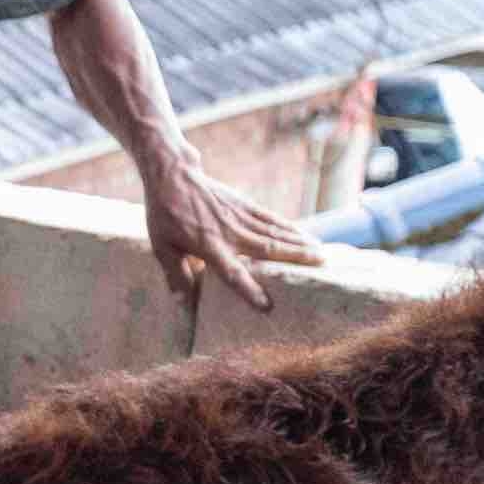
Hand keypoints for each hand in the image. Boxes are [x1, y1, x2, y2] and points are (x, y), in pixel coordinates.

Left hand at [145, 170, 321, 311]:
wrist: (172, 177)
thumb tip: (182, 304)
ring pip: (275, 232)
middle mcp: (230, 232)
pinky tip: (304, 234)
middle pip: (268, 248)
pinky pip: (270, 218)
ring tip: (322, 253)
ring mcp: (239, 216)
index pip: (233, 273)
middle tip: (321, 265)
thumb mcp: (162, 247)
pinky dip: (288, 227)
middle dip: (296, 258)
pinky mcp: (243, 204)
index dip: (249, 290)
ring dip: (299, 242)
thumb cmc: (164, 215)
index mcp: (209, 246)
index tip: (267, 306)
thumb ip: (175, 275)